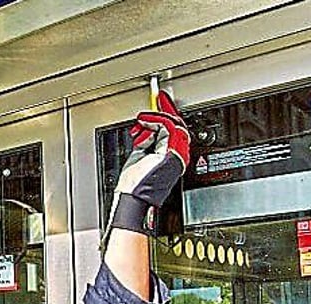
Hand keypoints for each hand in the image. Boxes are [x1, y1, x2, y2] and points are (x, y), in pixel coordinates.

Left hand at [116, 90, 189, 206]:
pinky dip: (154, 121)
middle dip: (165, 111)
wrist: (132, 197)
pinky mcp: (170, 153)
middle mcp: (178, 156)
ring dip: (156, 118)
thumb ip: (145, 142)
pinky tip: (145, 122)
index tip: (162, 103)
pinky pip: (166, 128)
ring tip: (144, 119)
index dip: (167, 116)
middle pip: (177, 126)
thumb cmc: (133, 184)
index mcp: (172, 158)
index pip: (174, 132)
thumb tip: (145, 129)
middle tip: (158, 100)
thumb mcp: (139, 156)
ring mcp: (176, 154)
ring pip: (173, 125)